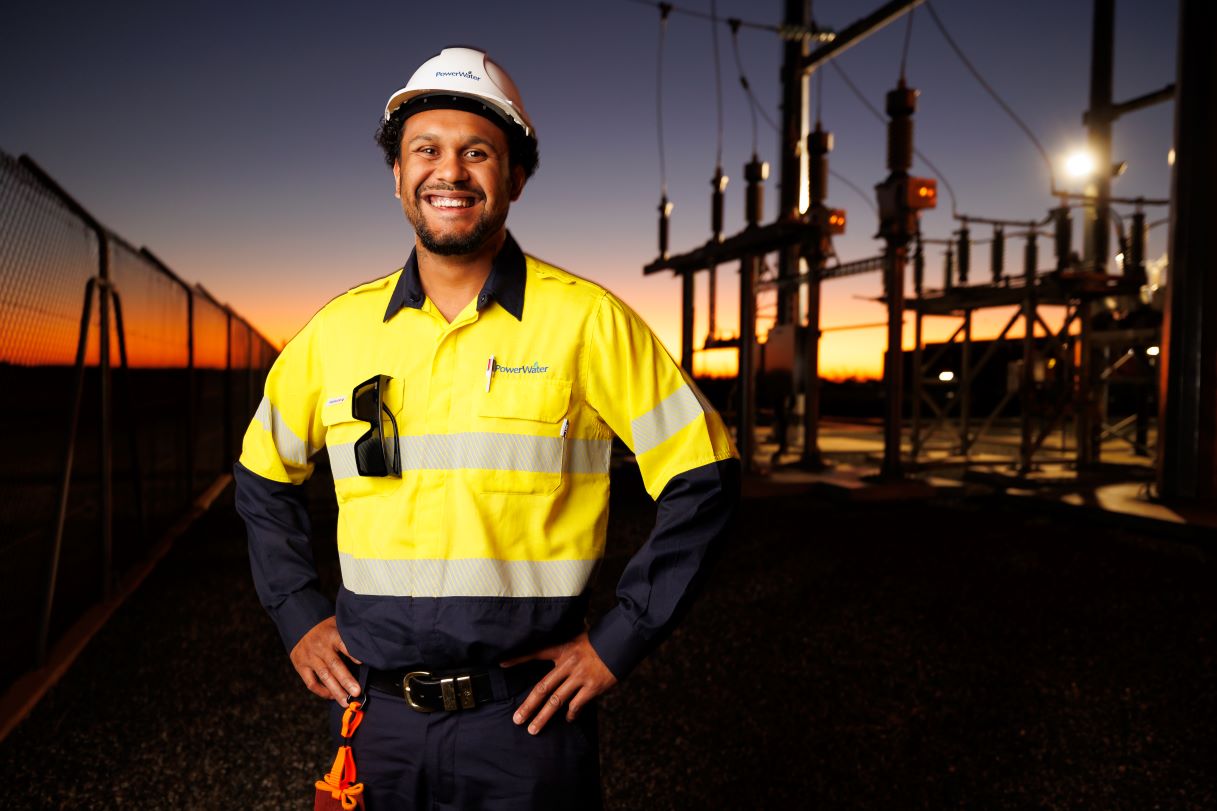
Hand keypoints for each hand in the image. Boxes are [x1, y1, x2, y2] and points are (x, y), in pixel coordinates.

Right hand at [289, 616, 361, 706]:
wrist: (301, 625)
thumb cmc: (327, 628)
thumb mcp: (339, 625)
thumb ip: (350, 637)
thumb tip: (369, 652)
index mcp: (331, 634)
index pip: (343, 645)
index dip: (352, 654)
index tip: (362, 662)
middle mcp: (320, 647)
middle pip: (335, 665)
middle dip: (346, 680)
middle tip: (356, 692)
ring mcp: (309, 657)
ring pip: (324, 677)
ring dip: (336, 691)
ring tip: (346, 702)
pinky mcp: (301, 666)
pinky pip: (312, 683)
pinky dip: (322, 692)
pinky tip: (332, 696)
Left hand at [502, 631, 617, 734]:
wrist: (623, 640)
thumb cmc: (600, 638)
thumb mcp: (579, 634)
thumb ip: (567, 640)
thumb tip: (559, 631)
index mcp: (563, 648)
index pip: (536, 652)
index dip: (518, 657)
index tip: (502, 663)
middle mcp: (568, 663)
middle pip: (543, 688)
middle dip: (528, 706)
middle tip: (517, 720)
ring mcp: (580, 676)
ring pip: (557, 701)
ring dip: (544, 717)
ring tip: (534, 729)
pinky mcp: (593, 686)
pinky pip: (577, 704)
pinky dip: (571, 714)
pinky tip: (568, 719)